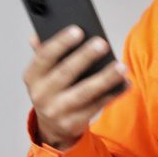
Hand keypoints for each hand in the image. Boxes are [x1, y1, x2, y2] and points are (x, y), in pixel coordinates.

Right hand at [22, 26, 129, 150]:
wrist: (52, 126)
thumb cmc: (53, 89)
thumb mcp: (44, 73)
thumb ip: (44, 53)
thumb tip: (37, 35)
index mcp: (32, 77)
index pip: (44, 57)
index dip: (60, 43)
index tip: (78, 30)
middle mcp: (41, 95)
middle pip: (65, 73)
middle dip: (85, 57)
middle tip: (103, 43)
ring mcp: (56, 111)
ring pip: (84, 92)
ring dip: (105, 78)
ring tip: (121, 66)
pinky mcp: (72, 123)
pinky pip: (96, 107)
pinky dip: (113, 94)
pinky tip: (125, 83)